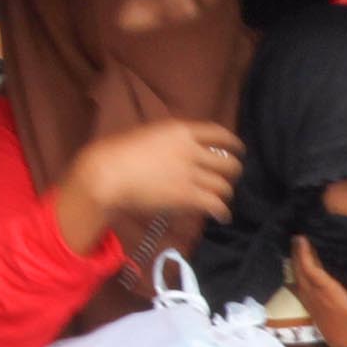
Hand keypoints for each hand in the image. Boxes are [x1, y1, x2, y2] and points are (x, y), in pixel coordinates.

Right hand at [57, 118, 238, 251]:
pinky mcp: (187, 195)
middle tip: (228, 179)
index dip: (233, 143)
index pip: (219, 133)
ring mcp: (190, 173)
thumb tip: (182, 151)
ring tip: (221, 200)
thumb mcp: (150, 135)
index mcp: (181, 130)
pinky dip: (222, 211)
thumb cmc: (119, 154)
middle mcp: (191, 150)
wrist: (108, 173)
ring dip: (225, 194)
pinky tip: (221, 216)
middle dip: (232, 172)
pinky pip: (216, 203)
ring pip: (224, 185)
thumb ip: (170, 141)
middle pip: (228, 161)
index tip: (238, 150)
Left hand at [289, 241, 346, 346]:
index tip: (302, 239)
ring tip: (295, 249)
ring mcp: (309, 300)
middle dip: (297, 253)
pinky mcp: (308, 305)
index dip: (305, 253)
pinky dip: (294, 276)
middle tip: (296, 237)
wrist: (345, 343)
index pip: (311, 268)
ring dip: (295, 262)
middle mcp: (314, 294)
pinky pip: (297, 287)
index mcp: (326, 291)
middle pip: (300, 270)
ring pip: (297, 277)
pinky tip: (292, 272)